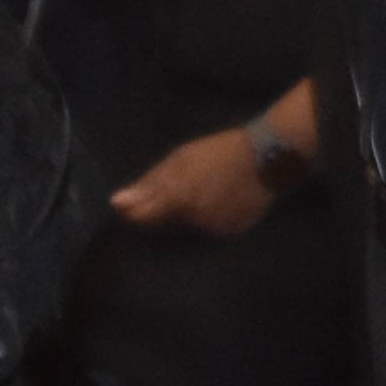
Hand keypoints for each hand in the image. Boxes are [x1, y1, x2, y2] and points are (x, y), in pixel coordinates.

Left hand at [106, 126, 279, 239]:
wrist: (269, 158)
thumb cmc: (220, 151)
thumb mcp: (181, 159)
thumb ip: (149, 183)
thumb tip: (116, 203)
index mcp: (177, 201)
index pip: (141, 219)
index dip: (132, 211)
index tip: (128, 203)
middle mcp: (193, 222)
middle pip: (163, 226)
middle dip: (161, 211)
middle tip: (173, 190)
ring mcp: (214, 231)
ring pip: (186, 230)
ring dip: (184, 216)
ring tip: (198, 193)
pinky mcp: (232, 234)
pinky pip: (208, 231)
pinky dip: (206, 219)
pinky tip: (215, 201)